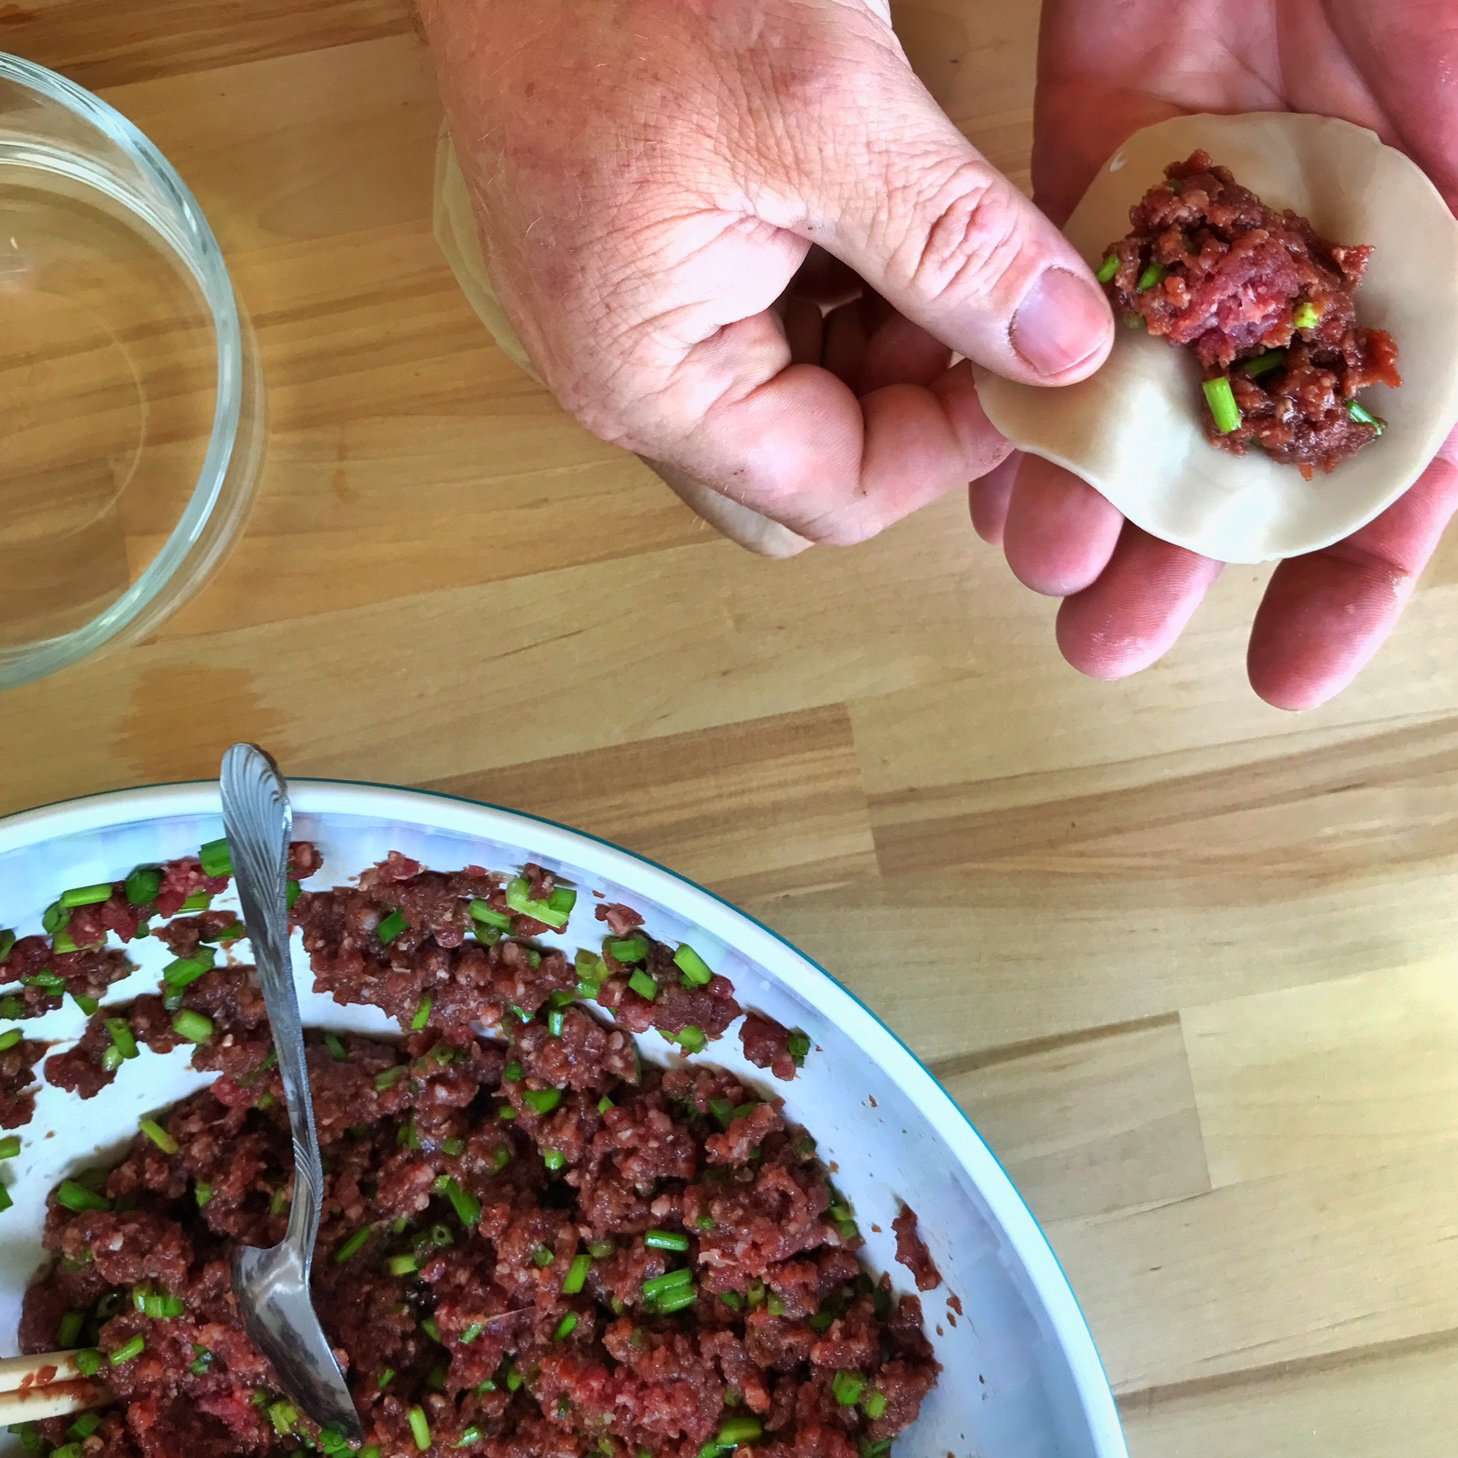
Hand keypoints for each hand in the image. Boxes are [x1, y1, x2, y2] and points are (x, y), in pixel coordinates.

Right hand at [418, 0, 1110, 555]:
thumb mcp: (823, 108)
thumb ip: (953, 244)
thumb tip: (1064, 347)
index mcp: (649, 378)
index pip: (837, 492)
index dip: (953, 445)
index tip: (1040, 362)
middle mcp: (633, 375)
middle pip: (822, 456)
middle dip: (923, 396)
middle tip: (1000, 300)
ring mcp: (640, 322)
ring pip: (811, 394)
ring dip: (896, 337)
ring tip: (948, 237)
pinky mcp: (657, 267)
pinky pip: (777, 323)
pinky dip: (853, 287)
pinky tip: (886, 210)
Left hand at [975, 0, 1457, 707]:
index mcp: (1433, 275)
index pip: (1402, 466)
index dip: (1347, 579)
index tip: (1286, 675)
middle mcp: (1319, 267)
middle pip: (1248, 453)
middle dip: (1181, 560)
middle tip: (1109, 646)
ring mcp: (1210, 223)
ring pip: (1144, 393)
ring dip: (1091, 493)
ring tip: (1044, 576)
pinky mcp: (1107, 166)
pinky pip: (1056, 299)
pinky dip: (1027, 379)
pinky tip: (993, 466)